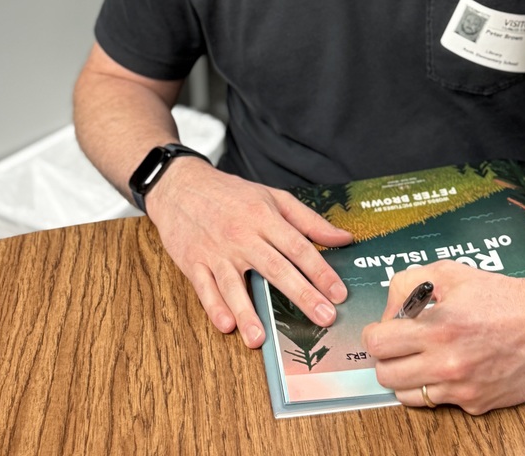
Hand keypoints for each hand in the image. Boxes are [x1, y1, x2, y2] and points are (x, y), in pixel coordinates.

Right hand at [145, 160, 352, 347]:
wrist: (181, 186)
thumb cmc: (231, 193)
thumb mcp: (272, 197)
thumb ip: (308, 220)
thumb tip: (343, 238)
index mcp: (264, 217)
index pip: (298, 247)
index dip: (321, 271)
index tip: (339, 293)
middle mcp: (242, 235)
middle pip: (275, 268)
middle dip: (301, 295)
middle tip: (323, 318)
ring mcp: (216, 251)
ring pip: (234, 285)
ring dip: (248, 312)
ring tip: (261, 339)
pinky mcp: (193, 262)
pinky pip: (205, 288)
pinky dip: (214, 307)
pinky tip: (226, 325)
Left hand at [362, 260, 524, 413]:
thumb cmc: (504, 295)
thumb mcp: (452, 273)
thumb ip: (411, 284)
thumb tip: (392, 307)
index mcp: (438, 328)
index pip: (378, 344)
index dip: (374, 334)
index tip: (381, 329)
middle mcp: (448, 364)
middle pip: (386, 375)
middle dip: (386, 357)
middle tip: (399, 344)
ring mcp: (463, 389)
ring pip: (408, 396)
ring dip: (407, 376)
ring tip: (421, 356)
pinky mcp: (478, 405)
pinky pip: (441, 402)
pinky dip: (439, 386)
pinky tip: (452, 366)